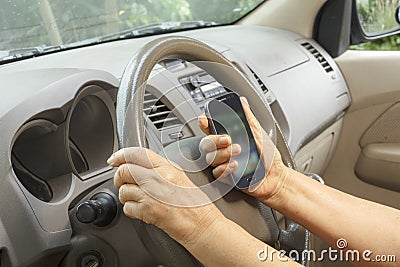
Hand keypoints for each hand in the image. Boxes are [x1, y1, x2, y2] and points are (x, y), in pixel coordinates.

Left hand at [107, 147, 223, 246]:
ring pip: (123, 190)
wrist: (202, 224)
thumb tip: (140, 166)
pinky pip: (127, 207)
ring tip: (138, 200)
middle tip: (123, 183)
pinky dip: (131, 210)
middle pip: (124, 170)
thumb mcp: (180, 176)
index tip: (114, 160)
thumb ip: (160, 169)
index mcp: (166, 167)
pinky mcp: (147, 210)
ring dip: (126, 196)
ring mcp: (151, 194)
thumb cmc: (195, 204)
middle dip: (119, 178)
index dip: (120, 155)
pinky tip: (142, 210)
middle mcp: (157, 178)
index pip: (135, 153)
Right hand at [198, 97, 288, 204]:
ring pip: (210, 158)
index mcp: (229, 137)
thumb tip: (242, 102)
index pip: (210, 129)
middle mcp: (223, 150)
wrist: (276, 176)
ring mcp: (224, 164)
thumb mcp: (259, 133)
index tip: (205, 120)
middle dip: (214, 140)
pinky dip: (225, 168)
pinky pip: (217, 172)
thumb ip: (248, 118)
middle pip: (206, 144)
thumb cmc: (268, 156)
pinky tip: (236, 164)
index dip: (204, 123)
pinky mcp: (226, 177)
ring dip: (223, 153)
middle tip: (228, 139)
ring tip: (239, 151)